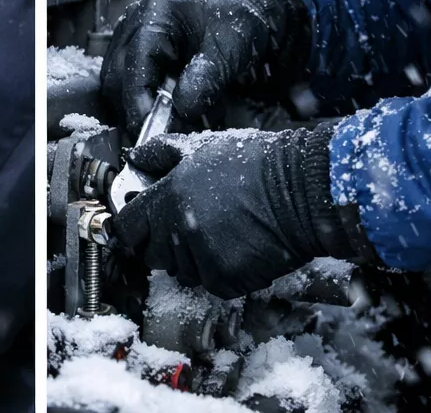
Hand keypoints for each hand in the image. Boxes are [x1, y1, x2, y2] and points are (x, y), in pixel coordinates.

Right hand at [101, 0, 303, 138]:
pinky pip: (127, 87)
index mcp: (156, 13)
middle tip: (160, 137)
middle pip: (116, 76)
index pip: (134, 62)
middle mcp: (134, 24)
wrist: (241, 15)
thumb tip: (183, 110)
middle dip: (135, 111)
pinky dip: (145, 106)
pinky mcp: (133, 56)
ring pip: (116, 86)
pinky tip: (169, 116)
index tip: (150, 129)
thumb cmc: (235, 24)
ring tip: (172, 127)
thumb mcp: (228, 51)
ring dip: (139, 111)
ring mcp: (129, 40)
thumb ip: (206, 79)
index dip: (138, 100)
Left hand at [111, 126, 364, 298]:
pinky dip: (220, 272)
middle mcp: (180, 231)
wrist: (302, 191)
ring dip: (192, 259)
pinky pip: (211, 284)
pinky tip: (237, 248)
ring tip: (218, 235)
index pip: (128, 227)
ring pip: (181, 271)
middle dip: (162, 245)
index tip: (143, 224)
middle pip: (151, 254)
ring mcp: (203, 258)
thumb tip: (135, 159)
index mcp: (168, 198)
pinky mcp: (228, 279)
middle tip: (184, 229)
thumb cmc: (255, 164)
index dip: (134, 226)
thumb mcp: (200, 146)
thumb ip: (160, 154)